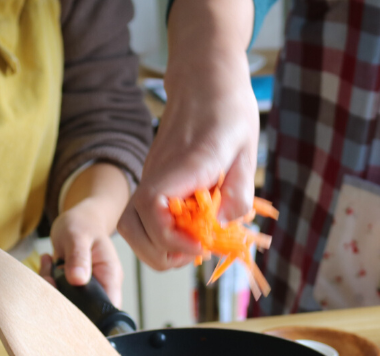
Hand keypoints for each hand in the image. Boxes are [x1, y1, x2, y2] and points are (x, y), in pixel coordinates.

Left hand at [41, 199, 123, 306]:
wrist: (80, 220)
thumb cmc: (84, 225)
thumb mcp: (79, 236)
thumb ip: (79, 257)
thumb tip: (78, 279)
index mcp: (110, 277)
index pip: (107, 308)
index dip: (88, 314)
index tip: (64, 299)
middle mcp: (101, 287)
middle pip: (83, 311)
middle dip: (61, 298)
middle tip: (50, 276)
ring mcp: (86, 289)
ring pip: (66, 303)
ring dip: (51, 287)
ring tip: (50, 263)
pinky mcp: (72, 288)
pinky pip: (57, 293)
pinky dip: (48, 281)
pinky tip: (49, 262)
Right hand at [119, 0, 258, 270]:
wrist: (204, 79)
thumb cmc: (228, 109)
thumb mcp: (247, 148)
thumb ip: (239, 188)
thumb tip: (227, 222)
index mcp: (183, 164)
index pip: (153, 208)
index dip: (171, 237)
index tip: (200, 246)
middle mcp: (157, 173)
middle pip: (132, 225)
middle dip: (161, 253)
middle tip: (196, 252)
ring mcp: (151, 176)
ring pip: (132, 224)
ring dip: (157, 247)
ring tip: (190, 246)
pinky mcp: (153, 180)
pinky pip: (144, 215)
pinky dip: (161, 234)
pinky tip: (189, 230)